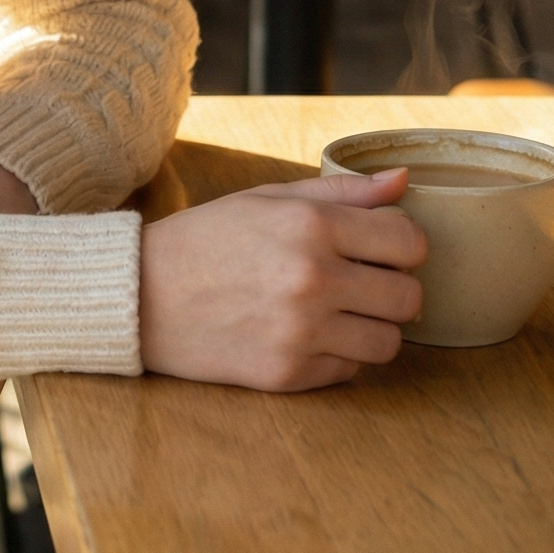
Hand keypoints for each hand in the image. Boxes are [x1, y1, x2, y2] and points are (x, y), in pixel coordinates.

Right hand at [140, 168, 426, 391]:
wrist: (143, 295)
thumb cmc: (207, 239)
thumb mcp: (267, 198)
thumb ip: (341, 191)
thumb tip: (404, 179)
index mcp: (310, 226)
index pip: (410, 243)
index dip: (405, 245)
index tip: (385, 248)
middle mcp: (313, 279)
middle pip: (409, 297)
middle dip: (394, 288)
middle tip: (364, 283)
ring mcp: (302, 332)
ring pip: (389, 343)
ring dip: (373, 327)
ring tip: (340, 312)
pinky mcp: (289, 373)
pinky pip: (351, 370)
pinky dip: (339, 355)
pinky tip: (308, 334)